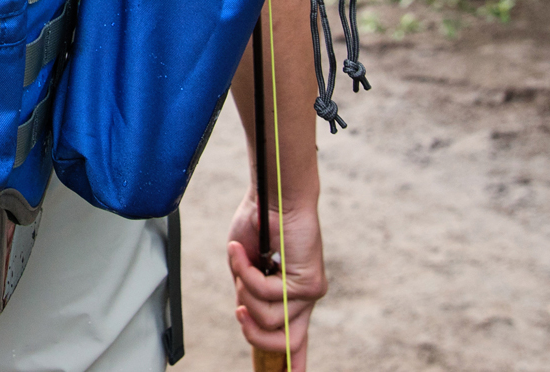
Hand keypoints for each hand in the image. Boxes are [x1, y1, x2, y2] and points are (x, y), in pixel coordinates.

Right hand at [227, 190, 326, 366]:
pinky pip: (268, 294)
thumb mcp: (245, 268)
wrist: (273, 195)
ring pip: (269, 319)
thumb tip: (246, 315)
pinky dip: (245, 272)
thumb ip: (248, 293)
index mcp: (289, 297)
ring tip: (239, 259)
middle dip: (254, 335)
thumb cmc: (259, 224)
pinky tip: (241, 251)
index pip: (295, 339)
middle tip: (238, 311)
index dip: (293, 363)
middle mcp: (303, 299)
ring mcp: (309, 293)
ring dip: (243, 290)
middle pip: (284, 342)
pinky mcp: (310, 283)